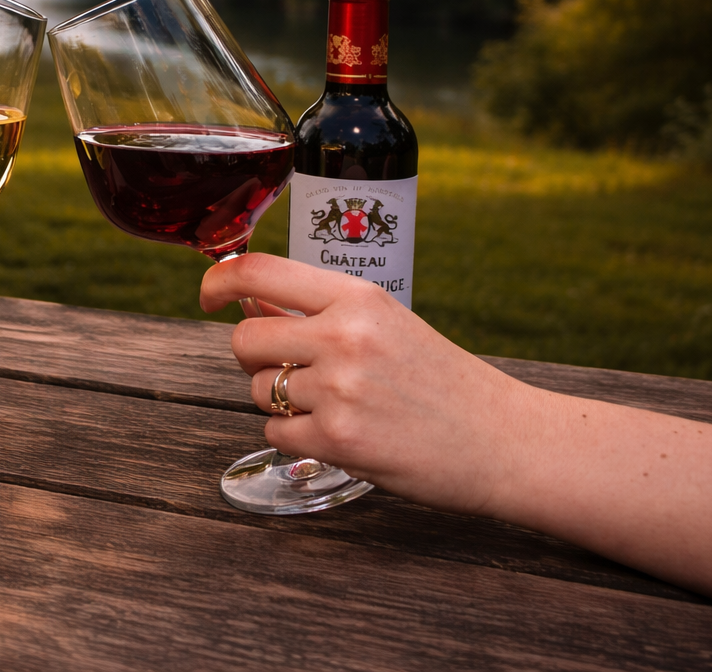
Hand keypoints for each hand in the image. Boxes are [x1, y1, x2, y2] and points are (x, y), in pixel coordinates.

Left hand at [201, 254, 534, 515]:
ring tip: (335, 407)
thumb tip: (244, 299)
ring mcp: (341, 389)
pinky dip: (295, 440)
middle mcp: (345, 336)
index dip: (217, 281)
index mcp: (358, 297)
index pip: (258, 270)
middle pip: (244, 339)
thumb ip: (317, 313)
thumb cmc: (443, 381)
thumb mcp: (386, 324)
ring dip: (281, 403)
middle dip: (253, 358)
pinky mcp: (339, 440)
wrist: (504, 440)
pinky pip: (275, 434)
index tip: (208, 296)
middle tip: (290, 371)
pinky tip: (340, 435)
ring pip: (258, 391)